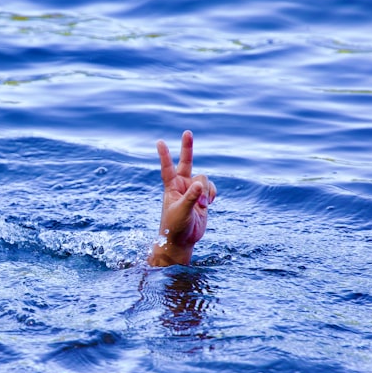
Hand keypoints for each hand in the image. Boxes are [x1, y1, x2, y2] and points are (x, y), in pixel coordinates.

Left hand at [148, 130, 215, 266]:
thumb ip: (191, 198)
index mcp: (171, 187)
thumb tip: (200, 185)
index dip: (164, 155)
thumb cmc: (175, 227)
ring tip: (203, 206)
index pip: (167, 168)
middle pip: (186, 162)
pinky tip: (209, 203)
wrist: (183, 240)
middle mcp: (181, 185)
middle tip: (187, 132)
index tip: (159, 142)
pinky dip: (212, 193)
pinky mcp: (202, 196)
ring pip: (204, 179)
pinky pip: (211, 187)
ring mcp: (193, 190)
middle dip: (188, 148)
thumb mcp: (182, 212)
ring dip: (206, 192)